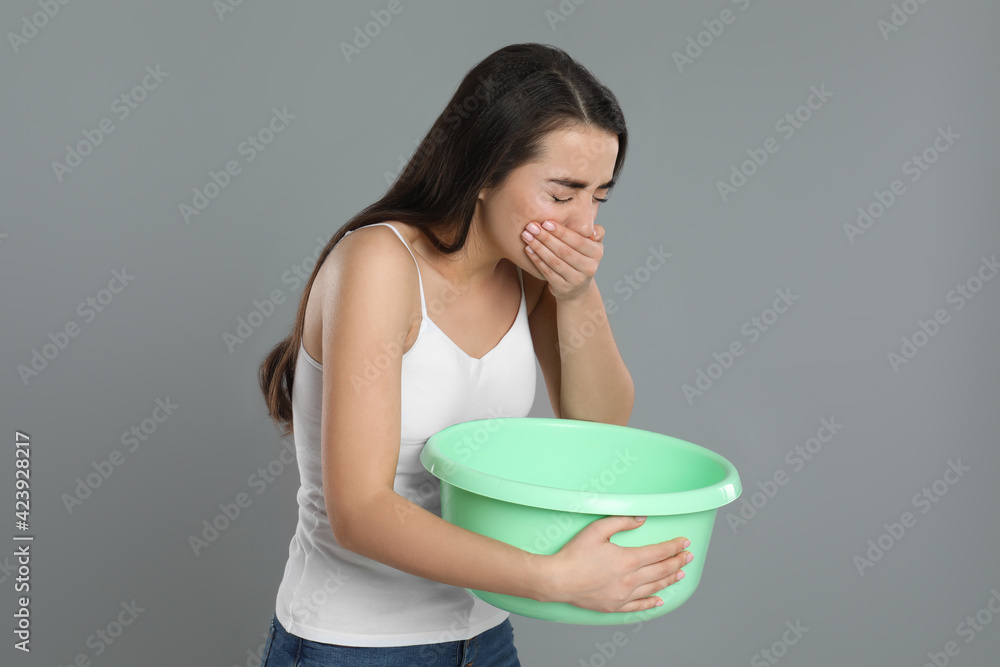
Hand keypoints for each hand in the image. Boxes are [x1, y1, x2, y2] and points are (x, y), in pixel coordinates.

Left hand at [522, 220, 604, 302]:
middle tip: (531, 226)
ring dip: (538, 247)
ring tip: (526, 235)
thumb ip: (596, 232)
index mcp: (597, 253)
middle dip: (546, 237)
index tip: (546, 222)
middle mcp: (589, 268)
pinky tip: (528, 249)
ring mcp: (576, 280)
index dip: (561, 231)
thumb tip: (593, 231)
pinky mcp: (563, 288)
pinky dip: (536, 260)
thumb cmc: (582, 258)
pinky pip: (547, 272)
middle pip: (564, 251)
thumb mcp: (593, 244)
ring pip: (554, 261)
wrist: (578, 288)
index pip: (578, 241)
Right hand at [540, 515, 690, 613]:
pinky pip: (639, 605)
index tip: (684, 543)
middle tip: (688, 557)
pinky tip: (660, 600)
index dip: (674, 547)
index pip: (659, 552)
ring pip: (654, 587)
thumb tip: (642, 519)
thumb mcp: (597, 530)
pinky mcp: (615, 605)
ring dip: (669, 579)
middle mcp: (630, 579)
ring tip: (680, 574)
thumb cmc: (574, 554)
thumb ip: (622, 522)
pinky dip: (651, 602)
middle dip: (677, 562)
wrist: (558, 579)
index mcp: (627, 559)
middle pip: (661, 570)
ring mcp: (623, 595)